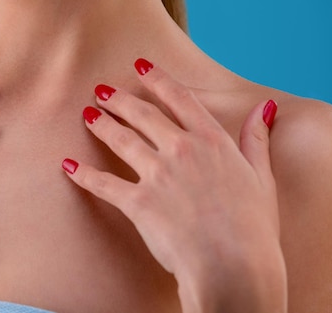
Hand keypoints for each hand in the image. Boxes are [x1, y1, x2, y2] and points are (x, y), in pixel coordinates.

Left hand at [62, 59, 286, 312]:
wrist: (234, 267)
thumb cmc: (252, 228)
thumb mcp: (262, 178)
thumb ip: (257, 140)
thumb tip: (263, 108)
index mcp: (212, 142)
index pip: (180, 100)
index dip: (158, 79)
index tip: (140, 65)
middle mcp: (181, 150)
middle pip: (143, 115)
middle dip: (119, 99)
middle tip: (101, 90)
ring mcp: (157, 174)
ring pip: (121, 140)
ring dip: (101, 125)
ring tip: (87, 115)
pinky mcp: (138, 202)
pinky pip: (103, 183)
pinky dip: (83, 175)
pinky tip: (67, 166)